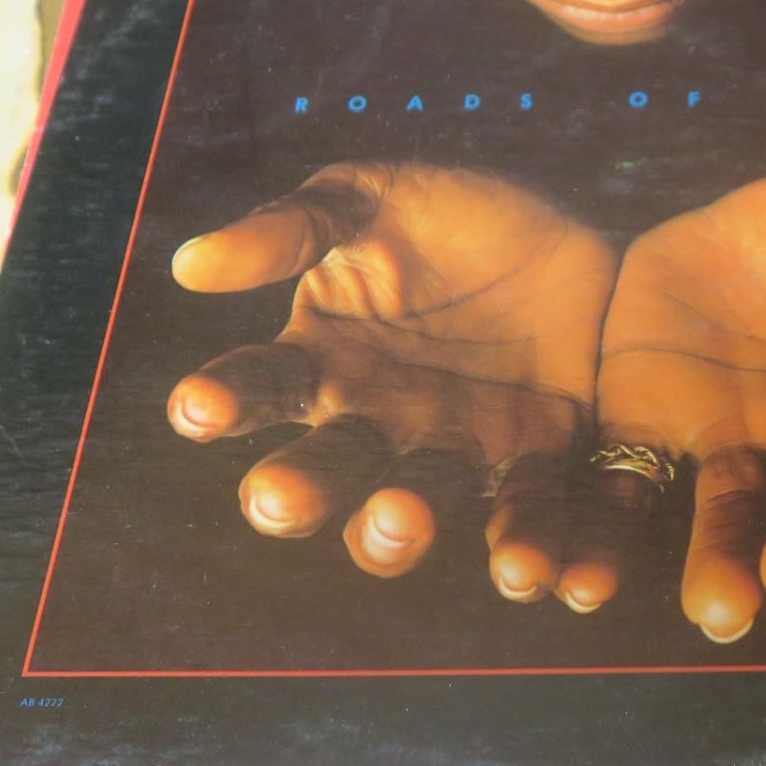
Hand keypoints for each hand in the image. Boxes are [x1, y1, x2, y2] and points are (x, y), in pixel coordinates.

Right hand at [166, 162, 618, 599]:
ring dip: (400, 527)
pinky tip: (532, 566)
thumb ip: (293, 227)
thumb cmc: (451, 220)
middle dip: (301, 490)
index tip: (194, 407)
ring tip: (402, 514)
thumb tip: (192, 264)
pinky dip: (528, 547)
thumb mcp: (371, 199)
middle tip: (277, 498)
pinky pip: (526, 515)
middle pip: (325, 471)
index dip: (224, 400)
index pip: (259, 387)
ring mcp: (454, 453)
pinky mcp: (534, 466)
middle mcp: (376, 425)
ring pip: (412, 510)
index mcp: (323, 363)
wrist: (573, 238)